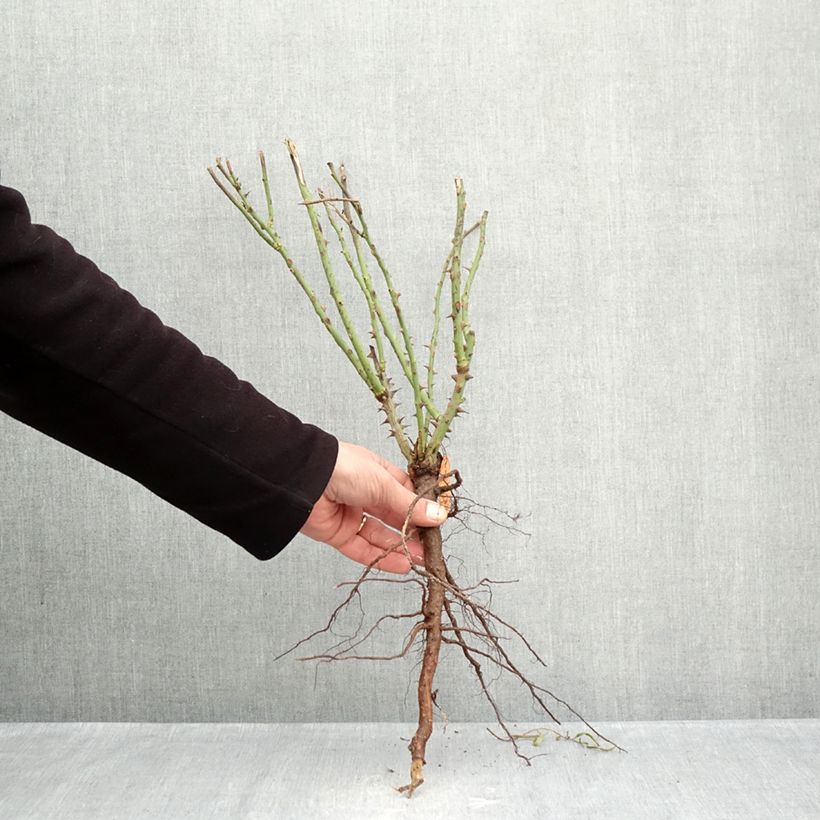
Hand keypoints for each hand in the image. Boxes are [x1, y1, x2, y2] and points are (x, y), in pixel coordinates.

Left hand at [300, 441, 447, 573]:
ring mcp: (351, 514)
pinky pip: (363, 549)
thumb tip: (438, 516)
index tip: (438, 521)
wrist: (304, 480)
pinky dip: (382, 558)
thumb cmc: (345, 470)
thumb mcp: (384, 484)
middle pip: (393, 515)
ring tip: (421, 559)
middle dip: (413, 530)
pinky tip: (401, 564)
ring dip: (400, 547)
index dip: (420, 507)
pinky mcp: (338, 533)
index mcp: (376, 473)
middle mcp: (364, 493)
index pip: (405, 491)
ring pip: (380, 535)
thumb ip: (410, 505)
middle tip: (432, 546)